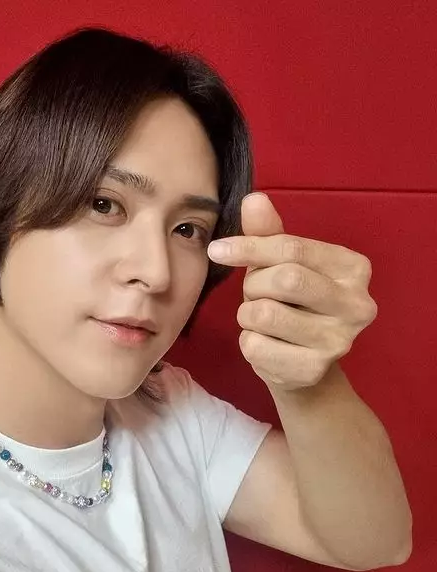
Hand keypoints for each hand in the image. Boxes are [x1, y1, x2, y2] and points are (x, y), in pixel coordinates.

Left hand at [207, 193, 377, 390]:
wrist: (304, 365)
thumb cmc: (291, 305)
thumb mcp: (281, 264)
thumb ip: (268, 233)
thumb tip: (253, 199)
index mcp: (354, 268)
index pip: (292, 248)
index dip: (248, 246)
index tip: (217, 249)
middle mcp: (357, 305)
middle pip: (284, 279)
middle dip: (254, 285)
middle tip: (256, 294)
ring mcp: (338, 342)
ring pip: (263, 314)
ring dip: (248, 315)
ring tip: (263, 320)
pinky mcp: (312, 370)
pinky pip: (254, 346)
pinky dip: (248, 342)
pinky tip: (267, 344)